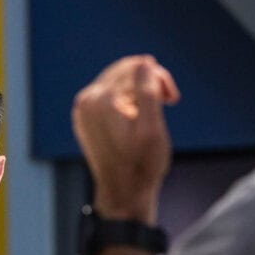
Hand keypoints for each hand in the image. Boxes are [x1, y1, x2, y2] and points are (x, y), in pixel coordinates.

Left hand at [71, 55, 179, 222]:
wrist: (123, 192)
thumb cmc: (141, 164)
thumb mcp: (152, 128)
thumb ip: (148, 92)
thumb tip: (145, 63)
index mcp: (102, 101)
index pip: (135, 67)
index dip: (158, 77)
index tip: (172, 99)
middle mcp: (87, 101)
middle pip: (124, 71)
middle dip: (149, 82)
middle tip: (168, 102)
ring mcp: (82, 109)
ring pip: (117, 82)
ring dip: (139, 91)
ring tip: (153, 113)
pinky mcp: (84, 118)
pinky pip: (108, 96)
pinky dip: (126, 100)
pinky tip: (137, 118)